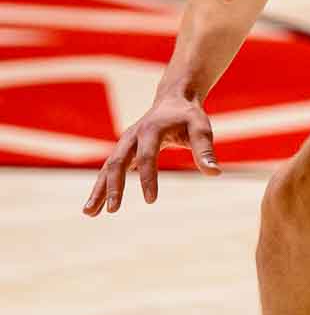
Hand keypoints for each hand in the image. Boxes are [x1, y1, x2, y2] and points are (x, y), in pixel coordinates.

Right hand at [83, 92, 219, 214]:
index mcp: (151, 130)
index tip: (151, 201)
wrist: (172, 100)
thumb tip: (215, 173)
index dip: (149, 178)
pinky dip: (101, 187)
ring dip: (98, 190)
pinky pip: (109, 170)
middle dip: (113, 187)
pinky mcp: (123, 151)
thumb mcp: (201, 128)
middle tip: (112, 210)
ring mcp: (124, 144)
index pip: (147, 157)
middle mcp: (132, 136)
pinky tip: (96, 206)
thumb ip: (205, 150)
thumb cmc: (189, 116)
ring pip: (107, 168)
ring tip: (89, 213)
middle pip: (117, 163)